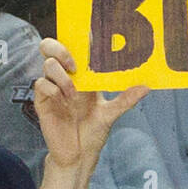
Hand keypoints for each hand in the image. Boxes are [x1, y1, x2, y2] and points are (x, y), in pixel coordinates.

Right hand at [35, 38, 147, 170]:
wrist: (78, 155)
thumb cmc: (93, 132)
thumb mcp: (111, 113)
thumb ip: (127, 99)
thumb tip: (146, 86)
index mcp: (82, 75)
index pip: (76, 48)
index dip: (80, 37)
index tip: (90, 33)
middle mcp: (66, 77)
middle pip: (52, 48)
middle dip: (61, 48)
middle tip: (75, 64)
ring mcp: (53, 88)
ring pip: (47, 63)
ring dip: (61, 74)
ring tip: (74, 92)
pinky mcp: (42, 101)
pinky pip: (41, 84)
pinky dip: (53, 89)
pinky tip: (64, 101)